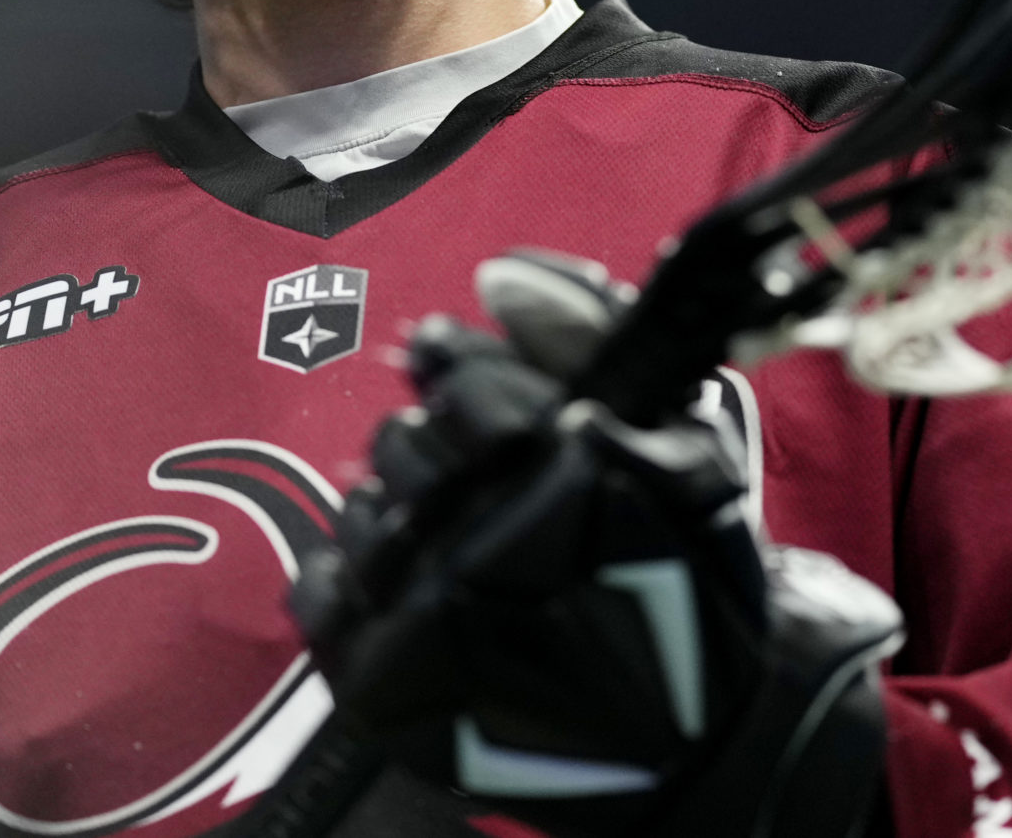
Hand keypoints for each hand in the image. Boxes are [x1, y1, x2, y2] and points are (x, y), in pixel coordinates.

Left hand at [291, 249, 901, 836]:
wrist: (691, 735)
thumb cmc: (686, 565)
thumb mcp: (681, 431)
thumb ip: (591, 331)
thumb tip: (496, 276)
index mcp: (567, 470)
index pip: (461, 380)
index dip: (460, 370)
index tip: (464, 380)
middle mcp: (490, 541)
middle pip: (402, 442)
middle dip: (435, 446)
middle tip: (474, 478)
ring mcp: (430, 619)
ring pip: (362, 512)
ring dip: (400, 514)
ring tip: (453, 543)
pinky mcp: (384, 684)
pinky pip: (320, 589)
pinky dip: (351, 580)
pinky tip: (408, 589)